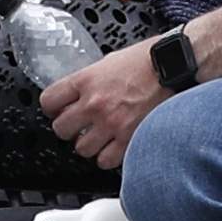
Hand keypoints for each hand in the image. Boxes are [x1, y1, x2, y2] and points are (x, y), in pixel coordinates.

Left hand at [40, 35, 183, 170]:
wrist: (173, 66)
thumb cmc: (145, 60)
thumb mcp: (108, 61)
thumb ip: (90, 80)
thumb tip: (77, 94)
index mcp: (86, 80)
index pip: (48, 101)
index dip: (51, 108)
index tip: (57, 110)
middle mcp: (95, 103)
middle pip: (61, 129)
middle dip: (68, 128)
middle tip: (78, 125)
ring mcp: (111, 123)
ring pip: (81, 149)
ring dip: (88, 144)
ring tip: (97, 136)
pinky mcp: (129, 138)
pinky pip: (105, 160)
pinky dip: (107, 156)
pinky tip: (112, 146)